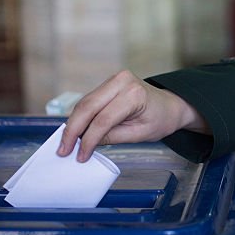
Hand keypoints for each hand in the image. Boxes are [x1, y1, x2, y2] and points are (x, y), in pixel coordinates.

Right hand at [58, 70, 208, 160]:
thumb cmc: (160, 120)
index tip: (80, 155)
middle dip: (73, 130)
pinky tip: (74, 132)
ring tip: (65, 144)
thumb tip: (85, 144)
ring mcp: (114, 79)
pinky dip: (80, 116)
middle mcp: (122, 81)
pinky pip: (89, 101)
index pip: (104, 119)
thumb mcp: (139, 135)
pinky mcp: (108, 83)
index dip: (89, 139)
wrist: (171, 105)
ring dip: (73, 124)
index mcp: (134, 94)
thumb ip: (112, 137)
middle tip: (63, 150)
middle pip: (88, 107)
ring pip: (85, 103)